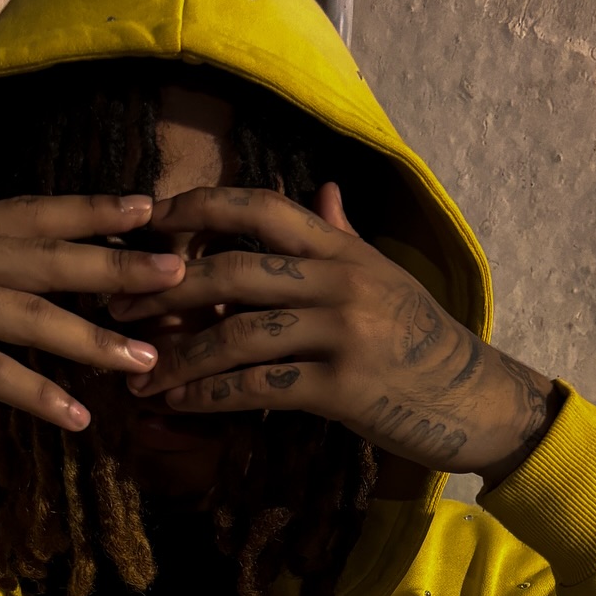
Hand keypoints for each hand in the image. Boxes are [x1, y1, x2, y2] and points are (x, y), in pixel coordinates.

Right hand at [0, 166, 186, 434]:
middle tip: (177, 272)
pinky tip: (78, 416)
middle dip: (115, 264)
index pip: (30, 214)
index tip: (148, 210)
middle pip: (45, 255)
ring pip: (31, 316)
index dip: (91, 211)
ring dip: (93, 339)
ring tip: (145, 359)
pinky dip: (39, 395)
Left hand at [110, 183, 556, 481]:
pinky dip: (211, 397)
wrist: (477, 398)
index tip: (149, 222)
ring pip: (238, 334)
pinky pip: (260, 387)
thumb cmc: (423, 341)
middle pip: (232, 270)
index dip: (198, 209)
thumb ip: (342, 235)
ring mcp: (341, 332)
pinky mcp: (342, 386)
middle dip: (166, 292)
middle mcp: (339, 280)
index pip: (259, 206)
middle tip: (117, 311)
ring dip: (178, 358)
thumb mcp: (385, 277)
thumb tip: (321, 190)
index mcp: (341, 248)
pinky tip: (178, 405)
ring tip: (137, 377)